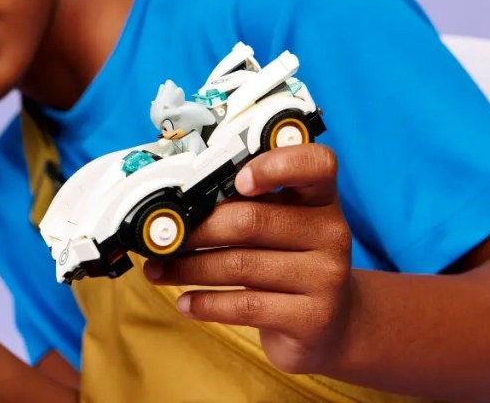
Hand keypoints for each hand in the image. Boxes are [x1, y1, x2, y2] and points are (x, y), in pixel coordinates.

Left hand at [143, 144, 353, 373]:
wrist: (328, 324)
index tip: (237, 180)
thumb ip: (247, 205)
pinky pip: (244, 306)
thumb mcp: (282, 224)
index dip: (276, 165)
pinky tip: (184, 302)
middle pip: (251, 220)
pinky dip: (205, 303)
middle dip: (196, 230)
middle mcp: (331, 232)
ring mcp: (326, 277)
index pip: (316, 164)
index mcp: (322, 197)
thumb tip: (178, 208)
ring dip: (188, 268)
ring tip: (158, 270)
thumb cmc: (290, 261)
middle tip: (163, 238)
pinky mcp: (312, 317)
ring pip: (240, 265)